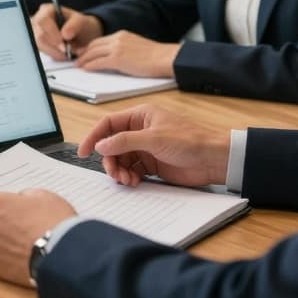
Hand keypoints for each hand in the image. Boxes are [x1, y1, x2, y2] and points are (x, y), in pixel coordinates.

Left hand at [0, 189, 76, 287]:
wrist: (61, 256)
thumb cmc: (55, 225)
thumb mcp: (45, 197)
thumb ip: (26, 196)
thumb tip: (22, 200)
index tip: (7, 209)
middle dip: (2, 225)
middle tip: (23, 229)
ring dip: (4, 243)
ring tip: (26, 246)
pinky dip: (7, 260)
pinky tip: (24, 258)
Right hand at [31, 4, 103, 60]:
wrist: (83, 35)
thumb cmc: (80, 25)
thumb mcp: (82, 21)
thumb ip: (74, 25)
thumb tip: (65, 35)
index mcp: (47, 10)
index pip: (43, 21)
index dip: (52, 34)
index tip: (64, 45)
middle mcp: (38, 20)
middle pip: (39, 35)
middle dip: (54, 46)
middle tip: (68, 53)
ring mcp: (37, 33)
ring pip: (40, 45)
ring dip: (55, 52)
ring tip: (68, 54)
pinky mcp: (39, 44)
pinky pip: (43, 52)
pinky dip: (54, 55)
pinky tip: (63, 55)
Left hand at [74, 30, 178, 77]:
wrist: (165, 58)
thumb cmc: (156, 56)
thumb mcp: (137, 46)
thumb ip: (125, 48)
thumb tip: (116, 57)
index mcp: (122, 35)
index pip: (100, 40)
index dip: (90, 47)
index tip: (84, 52)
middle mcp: (117, 38)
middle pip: (93, 45)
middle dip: (83, 52)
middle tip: (77, 59)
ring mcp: (116, 48)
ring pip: (93, 52)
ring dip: (83, 59)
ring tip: (78, 65)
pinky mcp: (117, 59)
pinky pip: (98, 62)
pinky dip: (89, 66)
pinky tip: (85, 69)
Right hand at [77, 104, 230, 187]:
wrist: (214, 160)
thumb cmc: (190, 141)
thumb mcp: (153, 138)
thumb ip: (124, 141)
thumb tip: (101, 145)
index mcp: (140, 116)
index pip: (108, 124)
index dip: (94, 137)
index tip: (83, 152)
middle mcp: (140, 131)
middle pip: (112, 145)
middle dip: (110, 160)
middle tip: (114, 174)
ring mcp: (146, 148)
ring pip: (121, 159)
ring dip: (119, 170)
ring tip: (127, 180)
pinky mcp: (152, 164)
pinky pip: (132, 170)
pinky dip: (129, 177)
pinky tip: (134, 182)